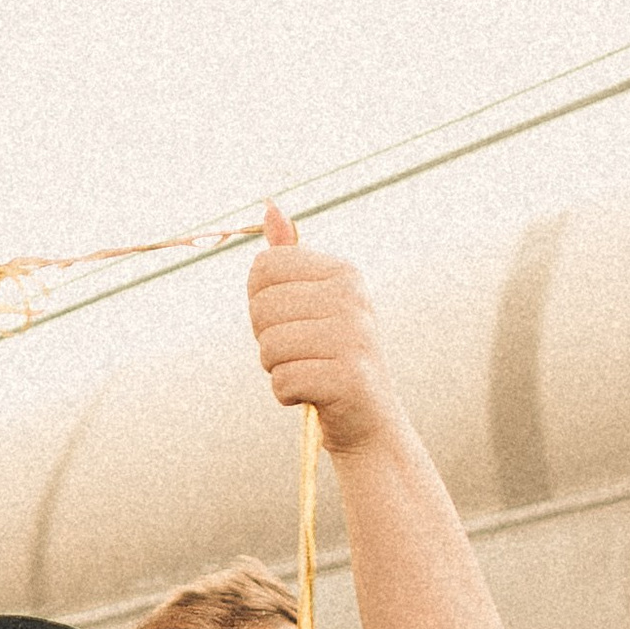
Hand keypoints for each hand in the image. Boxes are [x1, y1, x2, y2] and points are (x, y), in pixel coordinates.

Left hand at [247, 206, 395, 457]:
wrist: (368, 421)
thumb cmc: (331, 359)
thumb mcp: (313, 304)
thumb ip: (290, 259)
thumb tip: (270, 207)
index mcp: (342, 272)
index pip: (262, 269)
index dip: (261, 304)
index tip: (289, 323)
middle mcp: (352, 297)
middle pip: (261, 308)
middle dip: (267, 340)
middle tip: (300, 355)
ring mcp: (353, 337)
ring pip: (269, 347)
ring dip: (277, 370)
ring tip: (307, 373)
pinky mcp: (347, 378)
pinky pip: (283, 381)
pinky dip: (287, 395)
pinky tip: (311, 395)